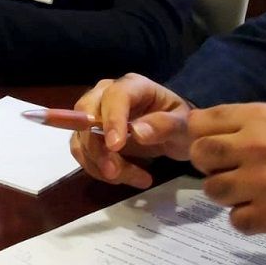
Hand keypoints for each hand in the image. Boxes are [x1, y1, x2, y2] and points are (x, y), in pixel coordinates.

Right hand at [70, 73, 192, 188]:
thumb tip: (137, 133)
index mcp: (132, 86)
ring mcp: (94, 113)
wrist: (173, 133)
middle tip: (114, 173)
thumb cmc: (180, 124)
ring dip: (99, 163)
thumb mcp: (184, 125)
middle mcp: (105, 94)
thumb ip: (165, 125)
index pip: (114, 97)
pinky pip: (81, 150)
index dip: (112, 120)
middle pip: (85, 114)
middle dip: (97, 146)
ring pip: (82, 137)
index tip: (115, 146)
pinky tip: (123, 177)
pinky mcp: (89, 133)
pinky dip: (96, 168)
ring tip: (135, 179)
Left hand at [190, 103, 265, 244]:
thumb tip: (195, 127)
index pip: (200, 121)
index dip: (200, 135)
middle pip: (199, 154)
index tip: (211, 143)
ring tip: (248, 191)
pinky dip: (247, 219)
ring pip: (213, 189)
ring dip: (227, 193)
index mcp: (259, 118)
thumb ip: (240, 122)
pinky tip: (263, 211)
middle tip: (228, 169)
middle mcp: (256, 146)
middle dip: (208, 164)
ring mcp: (262, 182)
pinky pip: (236, 219)